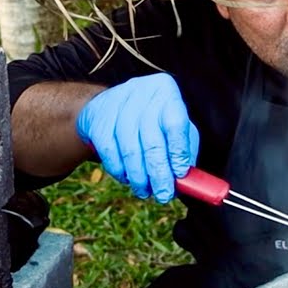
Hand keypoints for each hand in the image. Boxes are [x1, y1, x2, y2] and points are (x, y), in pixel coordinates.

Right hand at [76, 73, 199, 201]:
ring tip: (145, 191)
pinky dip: (119, 171)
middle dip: (158, 174)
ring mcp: (117, 105)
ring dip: (139, 177)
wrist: (109, 105)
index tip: (179, 175)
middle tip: (163, 195)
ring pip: (129, 150)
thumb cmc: (152, 119)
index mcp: (166, 91)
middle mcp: (141, 93)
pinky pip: (109, 153)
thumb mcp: (175, 127)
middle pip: (151, 141)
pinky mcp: (98, 119)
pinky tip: (127, 178)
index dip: (177, 152)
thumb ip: (185, 151)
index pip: (175, 123)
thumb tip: (189, 179)